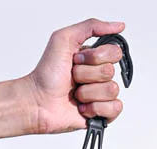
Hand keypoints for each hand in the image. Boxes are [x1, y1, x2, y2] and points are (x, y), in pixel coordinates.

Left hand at [22, 18, 126, 133]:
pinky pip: (115, 108)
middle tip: (73, 78)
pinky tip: (82, 108)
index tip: (76, 60)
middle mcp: (99, 76)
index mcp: (94, 58)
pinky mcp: (101, 114)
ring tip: (75, 95)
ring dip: (88, 93)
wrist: (38, 102)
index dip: (94, 57)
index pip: (114, 52)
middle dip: (87, 75)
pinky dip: (96, 108)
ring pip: (111, 90)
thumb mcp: (64, 38)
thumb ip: (91, 26)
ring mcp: (100, 96)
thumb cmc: (47, 74)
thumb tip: (118, 26)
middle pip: (110, 72)